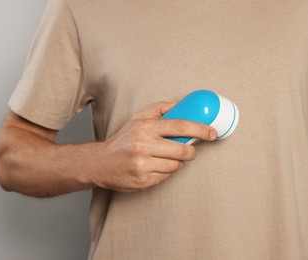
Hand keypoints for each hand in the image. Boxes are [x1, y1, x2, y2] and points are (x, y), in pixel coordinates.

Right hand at [91, 101, 217, 191]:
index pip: (180, 126)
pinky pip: (166, 177)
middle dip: (191, 151)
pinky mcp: (143, 180)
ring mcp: (143, 164)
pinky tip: (155, 167)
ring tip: (165, 158)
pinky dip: (165, 172)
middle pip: (182, 150)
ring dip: (176, 163)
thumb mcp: (137, 119)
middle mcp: (143, 145)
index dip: (200, 129)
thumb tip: (181, 105)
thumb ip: (159, 109)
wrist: (100, 162)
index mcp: (144, 127)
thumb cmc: (122, 140)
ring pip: (176, 166)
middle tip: (189, 150)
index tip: (212, 133)